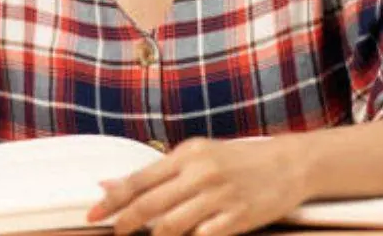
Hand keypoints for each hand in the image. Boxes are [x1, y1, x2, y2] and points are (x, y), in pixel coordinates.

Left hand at [87, 137, 311, 235]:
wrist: (289, 163)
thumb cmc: (238, 159)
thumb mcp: (197, 155)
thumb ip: (157, 172)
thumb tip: (112, 183)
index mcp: (187, 155)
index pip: (139, 180)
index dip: (113, 200)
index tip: (94, 214)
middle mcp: (200, 174)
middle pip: (151, 205)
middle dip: (126, 222)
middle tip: (114, 231)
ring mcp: (219, 197)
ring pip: (172, 225)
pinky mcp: (238, 217)